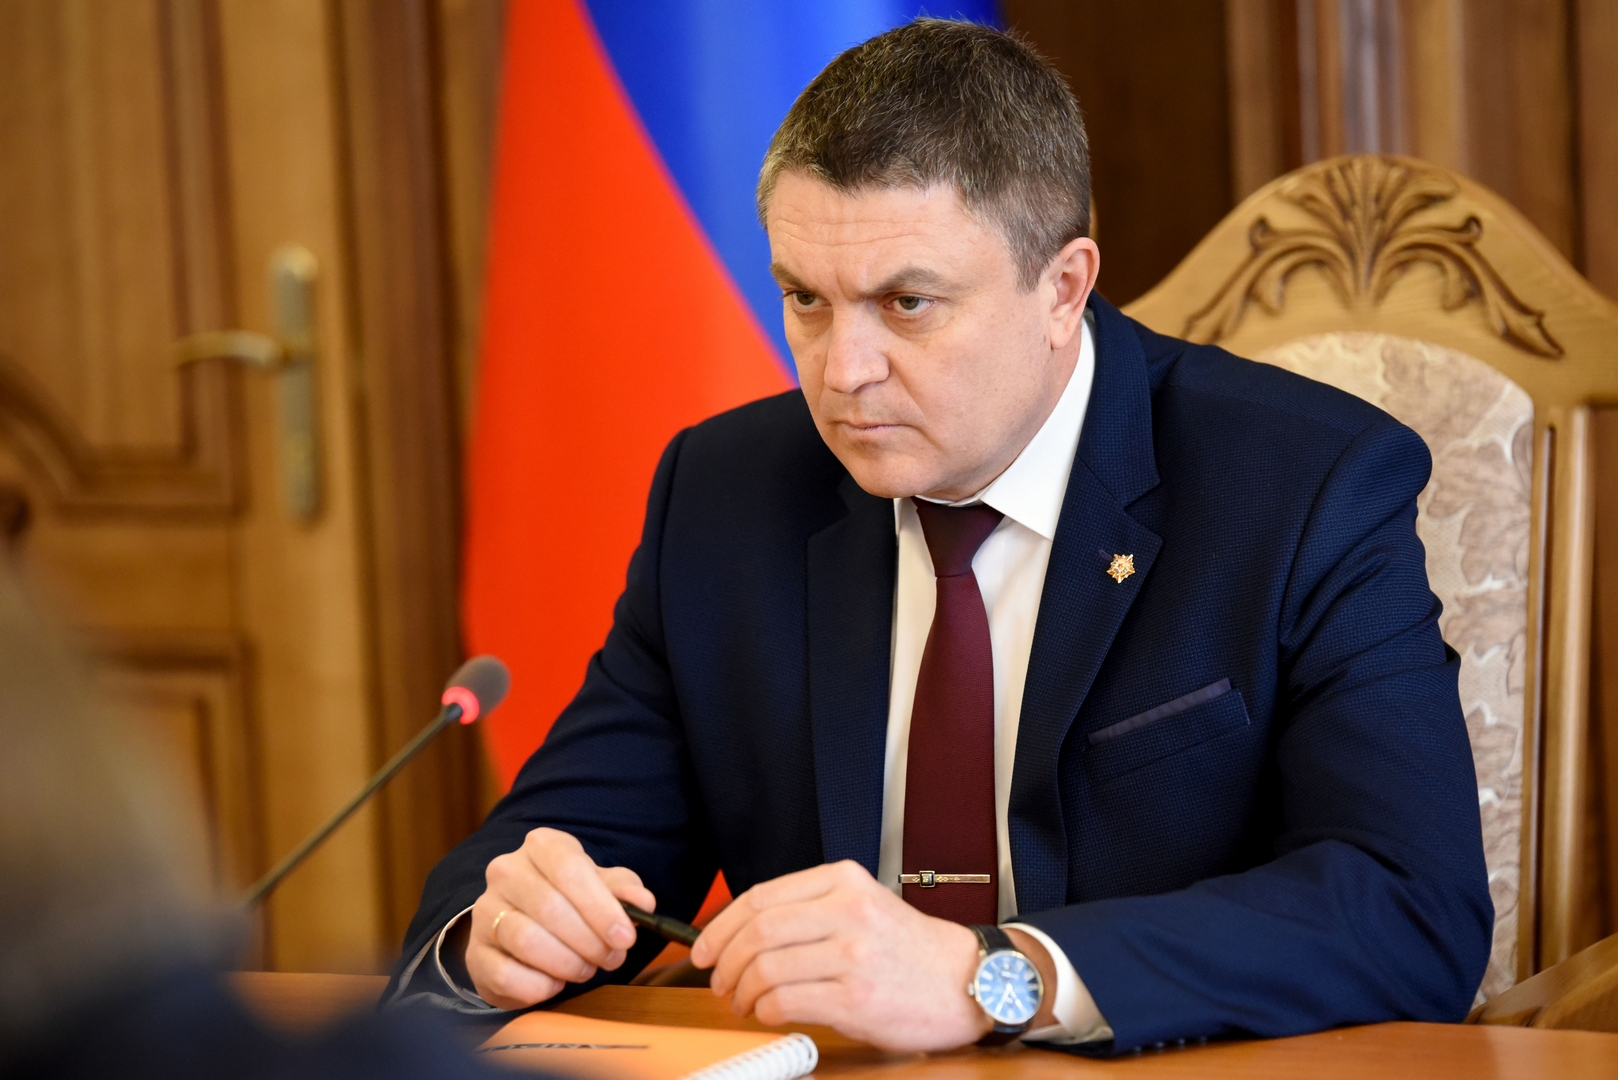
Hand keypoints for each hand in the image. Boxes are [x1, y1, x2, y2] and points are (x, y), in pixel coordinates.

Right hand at [465, 827, 654, 1009]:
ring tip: (585, 969)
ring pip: (526, 940)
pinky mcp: (475, 953)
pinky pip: (506, 974)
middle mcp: (506, 871)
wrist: (524, 930)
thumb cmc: (571, 902)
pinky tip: (554, 983)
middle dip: (589, 941)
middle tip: (611, 958)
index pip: (570, 869)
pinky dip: (539, 986)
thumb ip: (624, 891)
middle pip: (550, 907)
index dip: (601, 907)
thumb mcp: (602, 888)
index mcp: (542, 846)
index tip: (625, 937)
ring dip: (567, 964)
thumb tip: (643, 903)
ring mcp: (485, 911)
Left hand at [689, 860, 992, 1051]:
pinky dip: (766, 1011)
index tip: (705, 948)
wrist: (967, 980)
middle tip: (719, 981)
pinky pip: (786, 1002)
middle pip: (757, 932)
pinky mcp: (856, 997)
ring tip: (743, 1001)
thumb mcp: (863, 905)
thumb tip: (741, 933)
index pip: (761, 897)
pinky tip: (771, 1013)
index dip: (721, 926)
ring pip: (765, 968)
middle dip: (724, 962)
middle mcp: (848, 911)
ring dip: (742, 991)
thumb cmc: (910, 949)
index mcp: (844, 880)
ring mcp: (852, 954)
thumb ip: (810, 909)